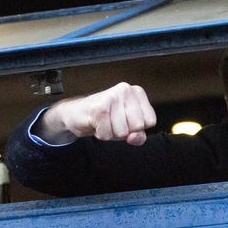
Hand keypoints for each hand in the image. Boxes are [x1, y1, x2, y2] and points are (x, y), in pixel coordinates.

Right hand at [38, 82, 156, 144]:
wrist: (77, 113)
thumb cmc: (106, 118)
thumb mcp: (128, 128)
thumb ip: (139, 135)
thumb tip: (134, 137)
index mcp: (137, 92)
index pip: (150, 121)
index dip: (137, 128)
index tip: (125, 120)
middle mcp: (126, 90)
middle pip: (137, 127)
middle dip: (124, 131)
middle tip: (113, 122)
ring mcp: (112, 97)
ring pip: (122, 132)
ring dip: (111, 133)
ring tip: (104, 122)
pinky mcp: (99, 108)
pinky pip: (107, 134)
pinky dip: (101, 134)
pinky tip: (97, 123)